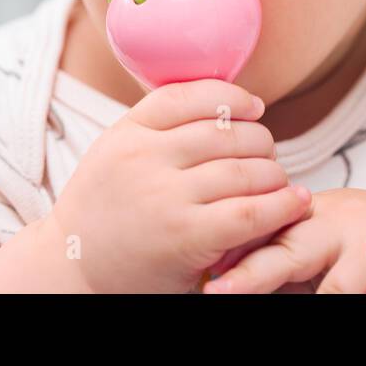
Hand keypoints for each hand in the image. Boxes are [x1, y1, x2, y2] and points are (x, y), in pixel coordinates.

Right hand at [47, 78, 311, 292]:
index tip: (253, 107)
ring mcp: (165, 196)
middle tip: (267, 156)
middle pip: (226, 131)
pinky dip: (280, 205)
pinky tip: (294, 202)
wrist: (71, 270)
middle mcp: (144, 158)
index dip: (232, 96)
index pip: (189, 95)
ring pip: (244, 168)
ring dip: (273, 173)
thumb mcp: (114, 154)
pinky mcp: (186, 236)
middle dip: (260, 141)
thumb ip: (155, 130)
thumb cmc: (102, 214)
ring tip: (279, 182)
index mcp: (127, 132)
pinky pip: (250, 212)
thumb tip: (223, 104)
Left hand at [201, 187, 365, 293]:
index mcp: (324, 213)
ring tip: (328, 290)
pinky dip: (358, 310)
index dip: (240, 257)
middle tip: (219, 292)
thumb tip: (227, 276)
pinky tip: (362, 298)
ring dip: (322, 300)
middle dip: (254, 276)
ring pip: (330, 294)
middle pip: (292, 251)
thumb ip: (293, 251)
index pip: (274, 231)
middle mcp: (349, 227)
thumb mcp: (339, 236)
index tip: (209, 281)